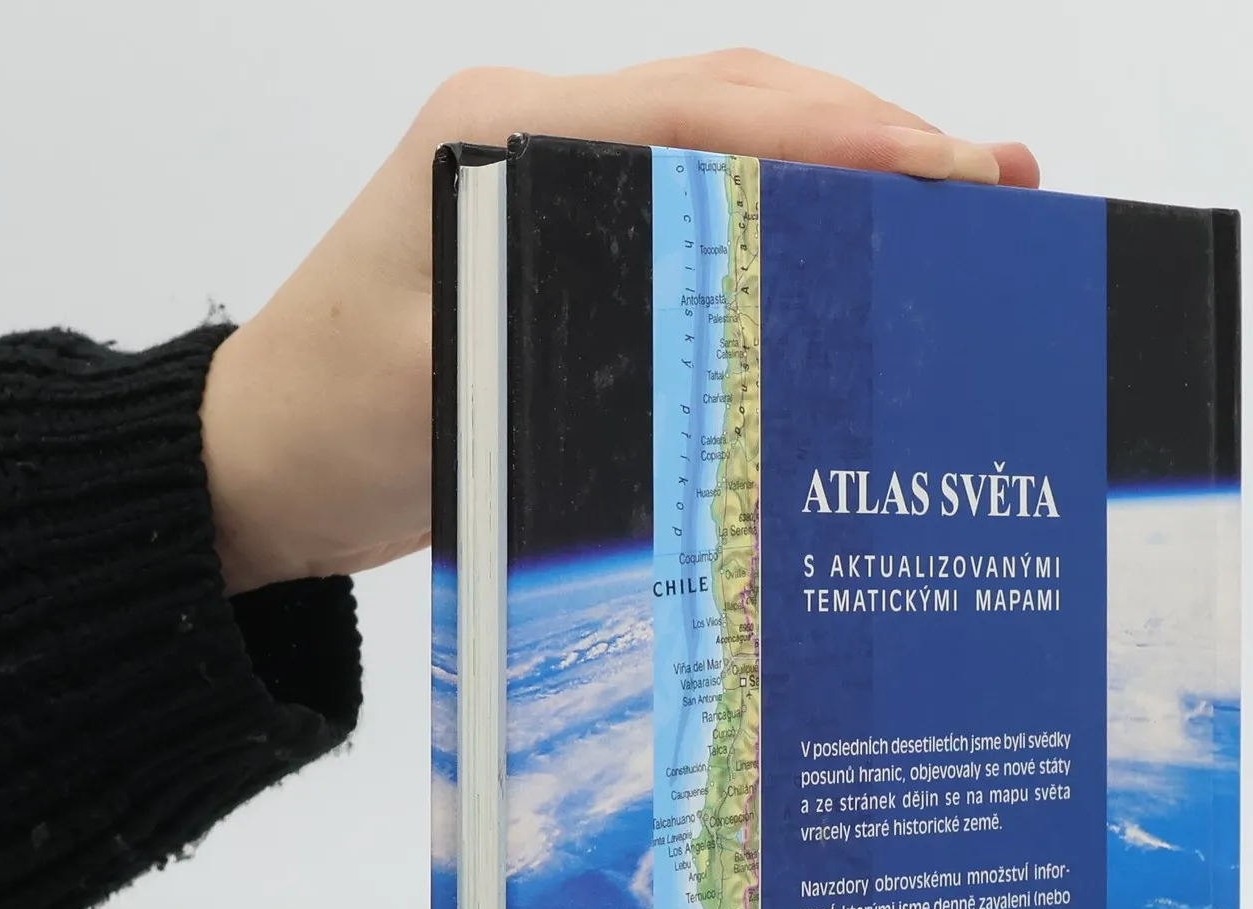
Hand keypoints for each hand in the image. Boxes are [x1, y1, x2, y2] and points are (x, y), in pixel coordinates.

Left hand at [200, 52, 1038, 595]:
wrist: (257, 461)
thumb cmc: (331, 426)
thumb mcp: (450, 383)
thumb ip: (572, 323)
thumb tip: (740, 304)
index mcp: (508, 135)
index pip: (706, 108)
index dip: (840, 134)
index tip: (948, 171)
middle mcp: (537, 133)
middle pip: (737, 102)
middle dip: (872, 136)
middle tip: (994, 181)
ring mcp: (553, 178)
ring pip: (729, 139)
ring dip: (842, 164)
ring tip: (959, 201)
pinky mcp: (565, 239)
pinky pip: (699, 200)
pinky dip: (787, 211)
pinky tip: (855, 251)